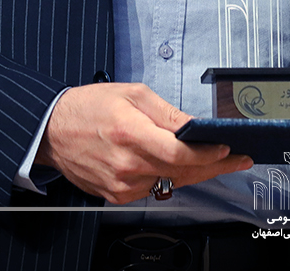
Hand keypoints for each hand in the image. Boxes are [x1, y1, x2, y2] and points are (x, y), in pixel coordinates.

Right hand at [34, 82, 252, 203]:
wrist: (51, 131)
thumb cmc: (87, 108)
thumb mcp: (132, 95)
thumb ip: (167, 113)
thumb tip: (194, 126)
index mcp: (130, 134)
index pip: (179, 153)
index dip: (207, 154)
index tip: (227, 149)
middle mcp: (126, 164)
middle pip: (181, 171)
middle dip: (214, 166)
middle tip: (238, 159)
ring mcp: (121, 184)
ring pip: (169, 181)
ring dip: (189, 170)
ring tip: (206, 157)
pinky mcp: (116, 196)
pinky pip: (152, 188)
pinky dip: (166, 176)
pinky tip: (169, 163)